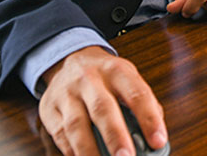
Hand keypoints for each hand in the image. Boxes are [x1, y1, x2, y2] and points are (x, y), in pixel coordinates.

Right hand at [38, 46, 166, 155]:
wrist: (71, 59)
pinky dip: (72, 152)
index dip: (149, 119)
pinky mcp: (49, 109)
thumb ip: (143, 106)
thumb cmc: (106, 77)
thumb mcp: (128, 79)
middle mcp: (90, 79)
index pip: (137, 94)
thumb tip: (154, 140)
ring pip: (75, 125)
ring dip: (89, 151)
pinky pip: (59, 134)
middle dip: (116, 137)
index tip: (158, 142)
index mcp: (117, 71)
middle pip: (102, 108)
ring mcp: (66, 93)